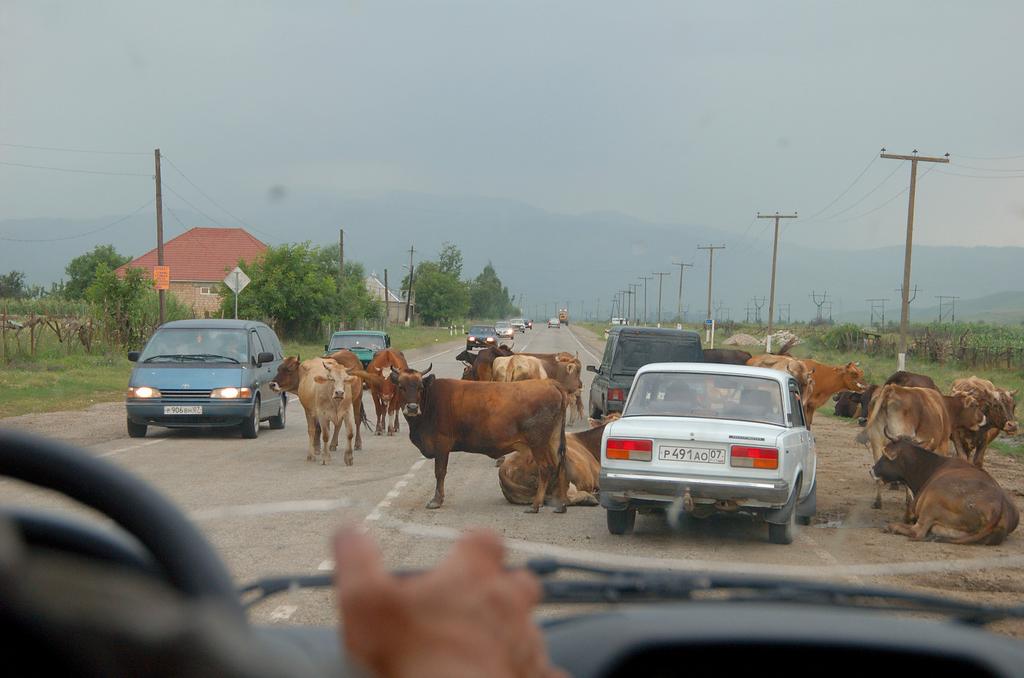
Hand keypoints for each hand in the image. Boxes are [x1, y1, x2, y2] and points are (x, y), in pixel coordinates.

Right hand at [333, 526, 566, 677]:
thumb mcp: (365, 602)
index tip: (462, 552)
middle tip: (476, 607)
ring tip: (483, 652)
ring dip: (511, 635)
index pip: (485, 541)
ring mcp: (527, 642)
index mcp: (472, 576)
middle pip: (520, 582)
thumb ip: (356, 559)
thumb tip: (347, 529)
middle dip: (504, 590)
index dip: (475, 545)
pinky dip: (528, 674)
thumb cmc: (413, 657)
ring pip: (528, 629)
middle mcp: (508, 603)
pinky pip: (543, 672)